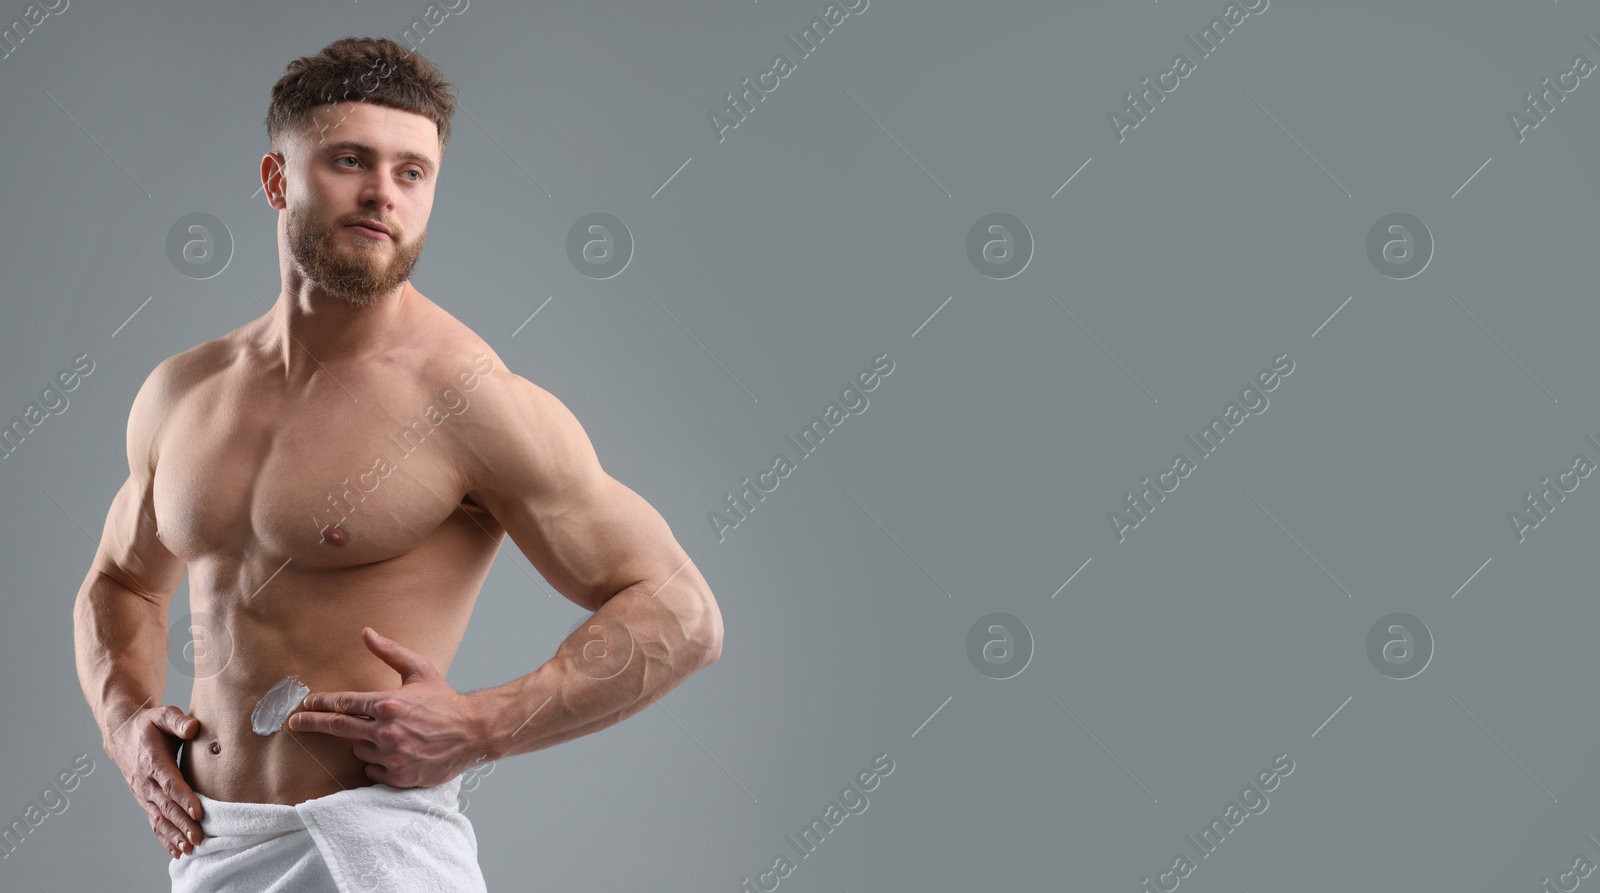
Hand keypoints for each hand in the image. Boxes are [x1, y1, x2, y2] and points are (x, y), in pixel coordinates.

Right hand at [105, 704, 204, 859]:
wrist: (122, 735)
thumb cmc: (150, 725)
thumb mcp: (163, 715)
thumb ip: (178, 720)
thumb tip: (194, 727)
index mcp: (153, 761)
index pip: (169, 783)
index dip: (184, 798)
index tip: (198, 812)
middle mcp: (146, 782)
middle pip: (166, 806)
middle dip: (182, 823)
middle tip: (198, 838)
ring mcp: (143, 794)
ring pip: (159, 818)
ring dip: (174, 835)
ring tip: (189, 849)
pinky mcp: (145, 801)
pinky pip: (154, 822)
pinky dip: (164, 837)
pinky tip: (177, 851)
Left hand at [288, 627, 488, 787]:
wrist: (473, 732)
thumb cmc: (446, 700)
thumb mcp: (420, 670)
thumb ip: (390, 652)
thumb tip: (366, 632)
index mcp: (388, 704)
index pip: (344, 703)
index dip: (322, 703)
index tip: (306, 704)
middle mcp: (387, 731)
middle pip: (339, 728)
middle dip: (313, 723)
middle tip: (295, 723)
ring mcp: (392, 756)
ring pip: (359, 751)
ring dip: (364, 744)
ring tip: (386, 737)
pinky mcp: (399, 776)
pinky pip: (372, 771)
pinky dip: (377, 764)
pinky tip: (392, 754)